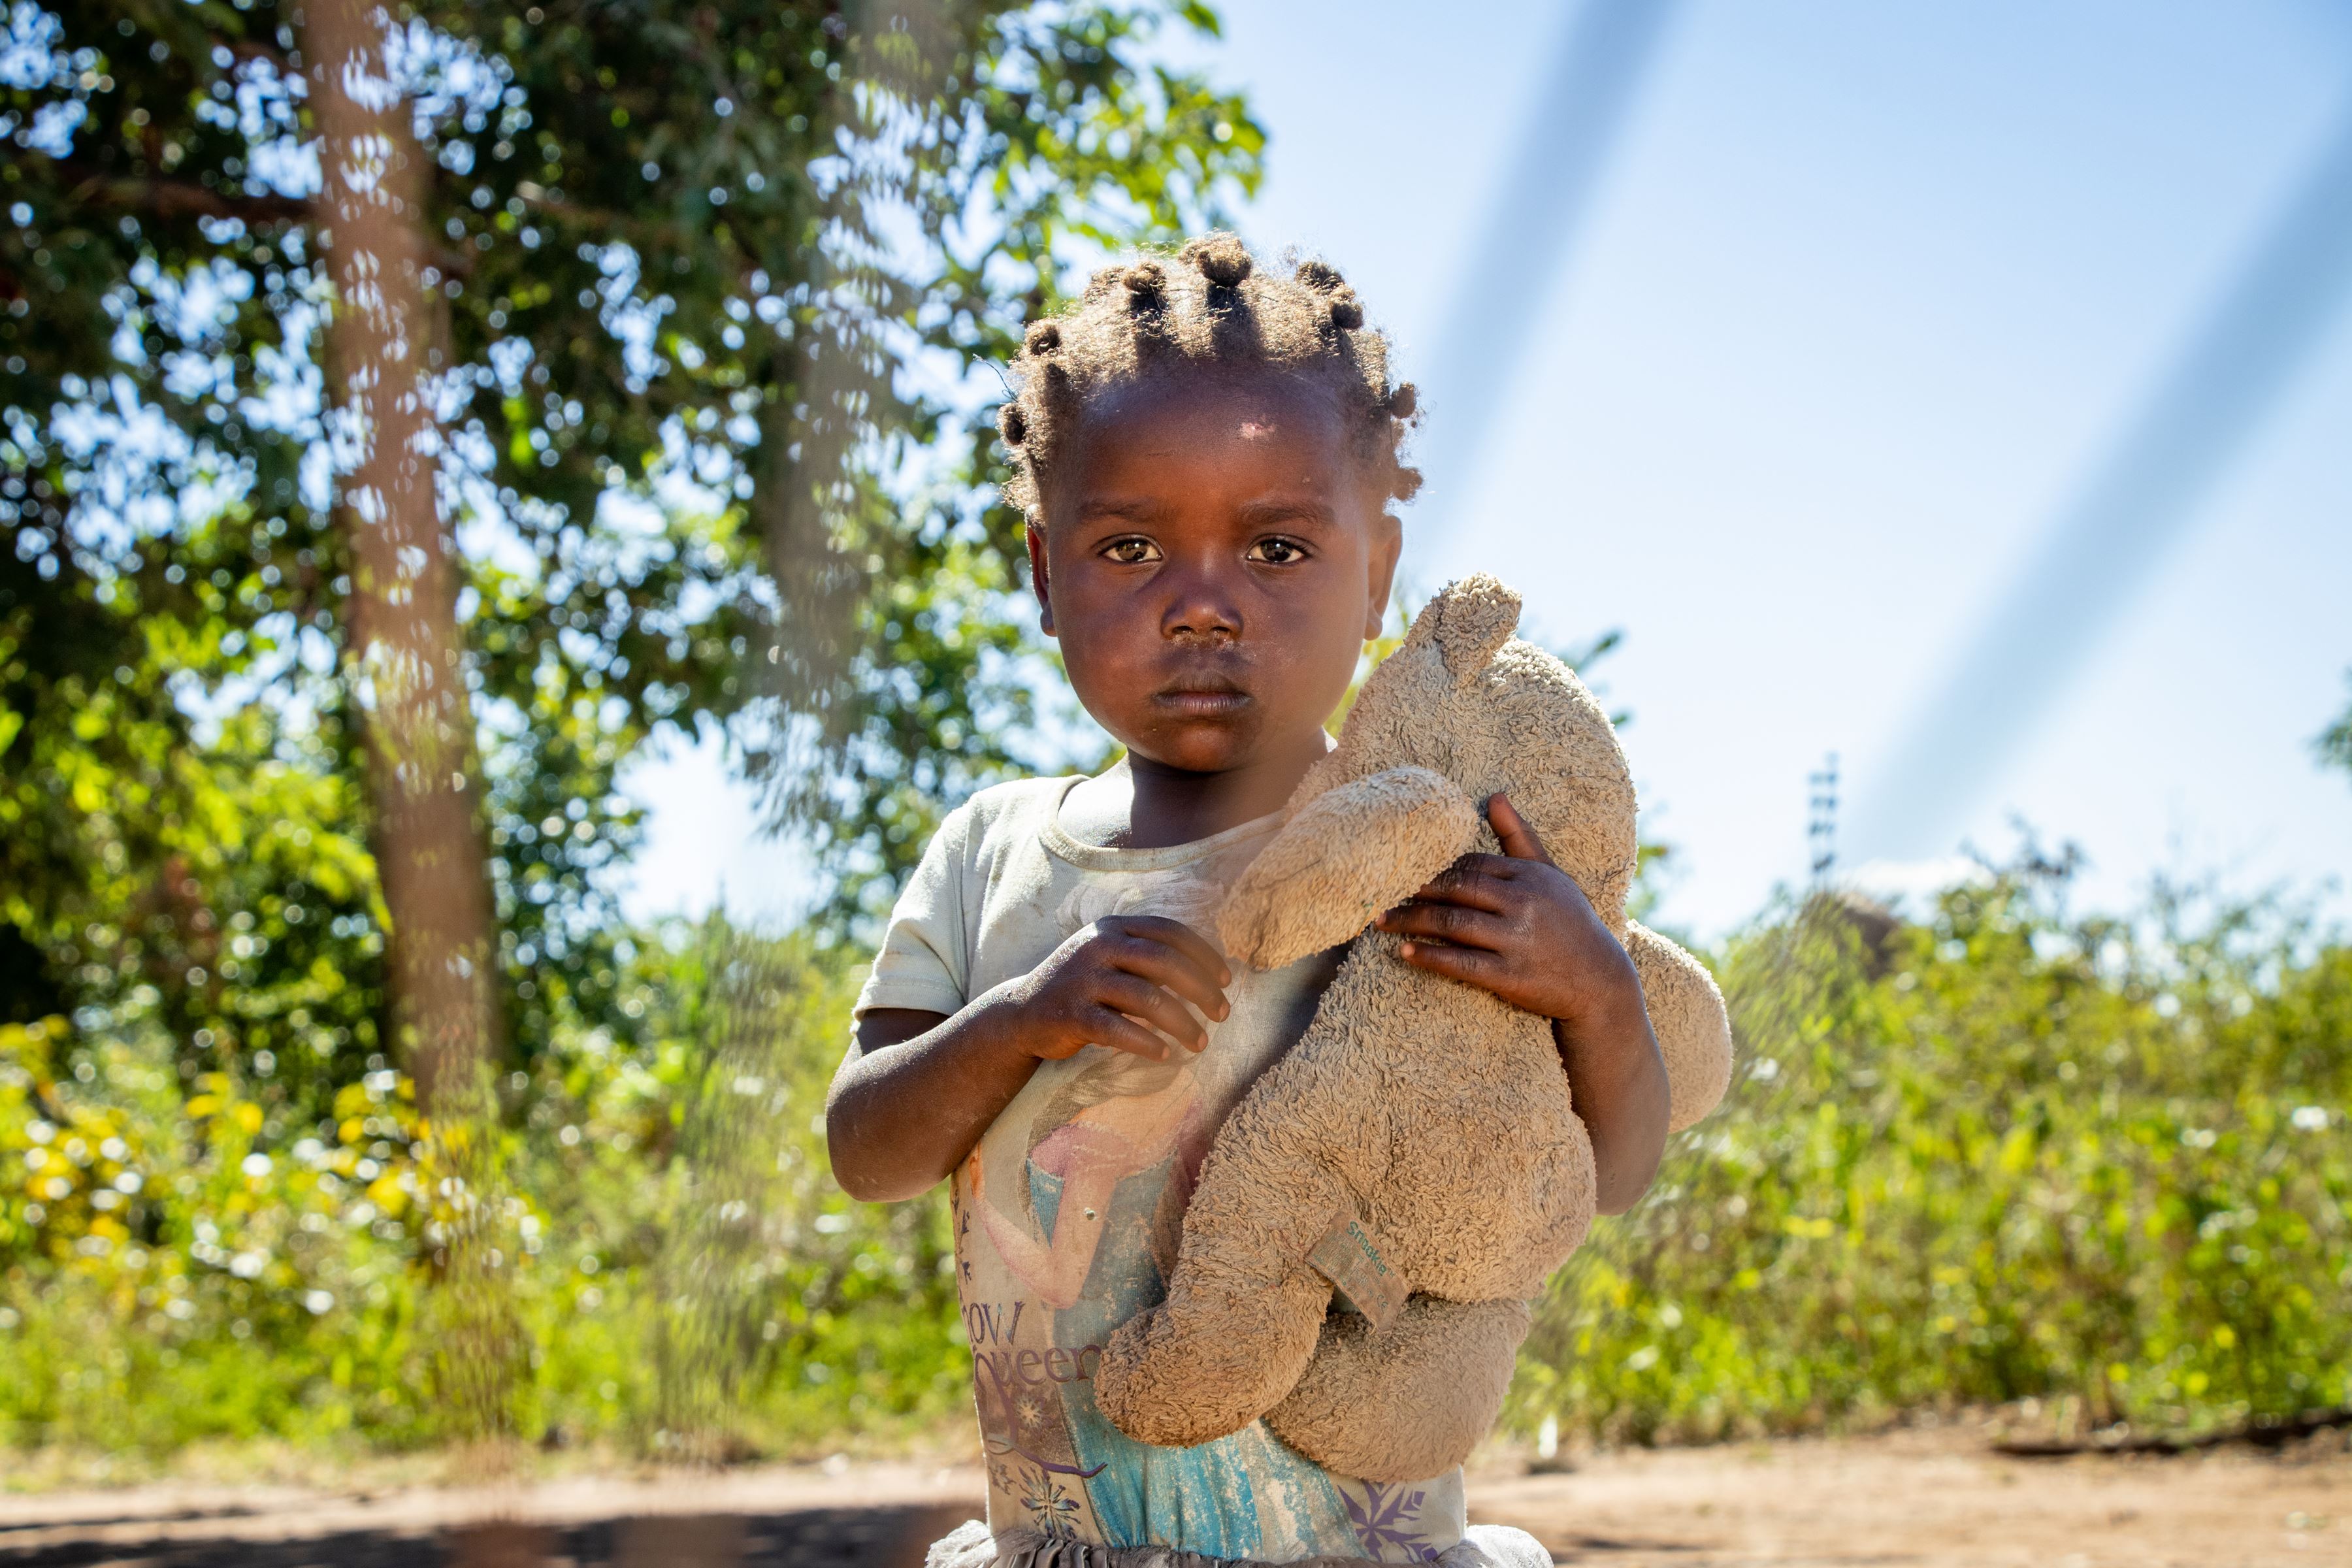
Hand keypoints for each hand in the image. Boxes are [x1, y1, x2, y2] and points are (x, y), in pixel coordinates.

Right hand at [999, 914, 1230, 1063]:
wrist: (1022, 1013)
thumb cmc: (1082, 986)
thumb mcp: (1111, 958)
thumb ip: (1149, 957)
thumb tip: (1208, 972)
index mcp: (1114, 927)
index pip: (1170, 932)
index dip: (1205, 955)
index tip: (1227, 980)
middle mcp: (1098, 946)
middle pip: (1165, 962)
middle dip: (1202, 989)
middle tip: (1223, 1014)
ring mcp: (1083, 980)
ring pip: (1147, 999)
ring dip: (1183, 1023)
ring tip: (1201, 1043)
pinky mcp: (1071, 1014)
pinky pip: (1119, 1029)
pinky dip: (1147, 1043)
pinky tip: (1165, 1054)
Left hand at [1374, 794, 1640, 1029]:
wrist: (1600, 980)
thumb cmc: (1569, 921)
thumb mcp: (1550, 875)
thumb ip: (1518, 837)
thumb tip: (1494, 795)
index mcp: (1530, 876)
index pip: (1471, 864)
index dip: (1436, 868)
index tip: (1404, 869)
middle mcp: (1523, 904)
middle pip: (1456, 890)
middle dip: (1415, 890)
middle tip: (1379, 889)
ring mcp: (1517, 941)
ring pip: (1453, 924)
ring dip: (1411, 921)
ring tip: (1381, 920)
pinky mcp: (1511, 976)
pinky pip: (1462, 963)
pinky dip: (1431, 957)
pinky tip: (1406, 952)